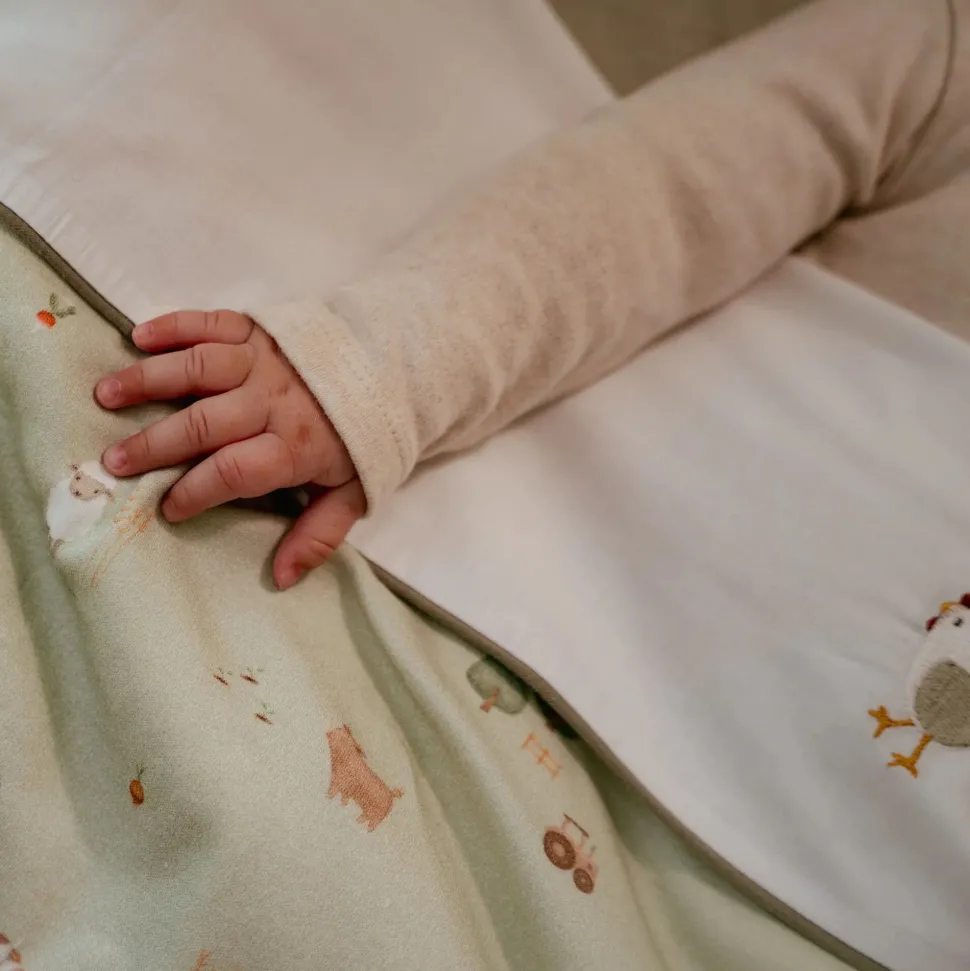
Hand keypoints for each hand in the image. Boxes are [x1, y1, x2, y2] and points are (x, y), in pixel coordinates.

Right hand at [95, 310, 365, 588]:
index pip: (237, 470)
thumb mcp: (351, 495)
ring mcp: (264, 361)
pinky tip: (138, 336)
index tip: (169, 508)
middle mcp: (275, 400)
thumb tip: (280, 579)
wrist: (389, 373)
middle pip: (207, 422)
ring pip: (200, 367)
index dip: (198, 491)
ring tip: (107, 395)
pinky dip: (175, 325)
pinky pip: (212, 323)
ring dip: (150, 379)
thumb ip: (318, 536)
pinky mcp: (258, 331)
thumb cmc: (359, 440)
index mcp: (296, 446)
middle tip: (115, 462)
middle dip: (157, 443)